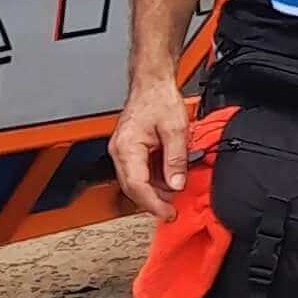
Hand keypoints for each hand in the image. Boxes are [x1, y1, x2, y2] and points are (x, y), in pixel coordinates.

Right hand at [110, 77, 194, 222]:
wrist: (152, 83)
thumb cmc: (158, 99)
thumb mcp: (175, 130)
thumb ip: (176, 159)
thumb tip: (177, 184)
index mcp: (127, 148)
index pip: (136, 185)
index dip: (153, 203)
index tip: (167, 213)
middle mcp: (120, 151)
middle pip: (133, 187)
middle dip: (152, 202)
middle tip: (171, 211)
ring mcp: (123, 151)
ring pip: (136, 181)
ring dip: (154, 191)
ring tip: (174, 197)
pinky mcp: (130, 150)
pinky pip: (140, 172)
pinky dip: (154, 180)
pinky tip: (169, 181)